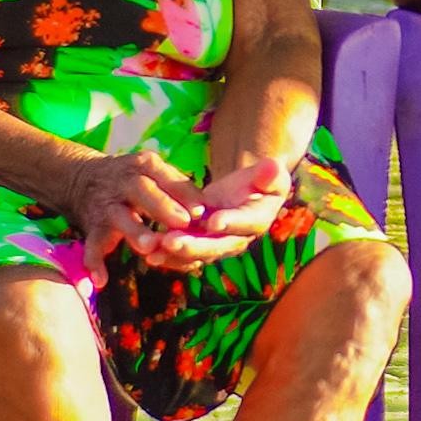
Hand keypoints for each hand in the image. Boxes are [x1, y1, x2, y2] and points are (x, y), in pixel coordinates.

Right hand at [65, 151, 205, 280]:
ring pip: (119, 217)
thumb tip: (205, 210)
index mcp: (143, 166)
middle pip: (141, 191)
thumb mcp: (153, 172)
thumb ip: (178, 188)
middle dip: (162, 206)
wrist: (82, 180)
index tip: (201, 211)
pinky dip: (95, 262)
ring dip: (134, 232)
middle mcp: (123, 183)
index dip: (183, 193)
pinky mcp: (93, 227)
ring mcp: (107, 205)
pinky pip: (92, 245)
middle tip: (183, 223)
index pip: (165, 176)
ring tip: (149, 247)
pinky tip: (101, 280)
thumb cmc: (133, 179)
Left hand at [149, 156, 294, 264]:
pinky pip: (183, 253)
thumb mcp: (269, 174)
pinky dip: (167, 254)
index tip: (213, 222)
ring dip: (174, 254)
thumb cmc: (262, 181)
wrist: (248, 193)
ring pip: (196, 254)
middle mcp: (236, 238)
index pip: (244, 223)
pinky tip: (148, 252)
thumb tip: (272, 166)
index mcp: (256, 220)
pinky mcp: (199, 242)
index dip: (229, 222)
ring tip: (153, 250)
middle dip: (193, 245)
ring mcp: (216, 243)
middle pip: (215, 246)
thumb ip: (269, 173)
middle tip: (171, 242)